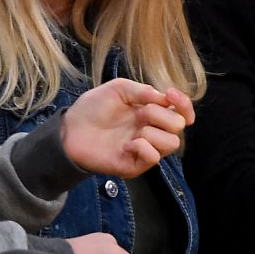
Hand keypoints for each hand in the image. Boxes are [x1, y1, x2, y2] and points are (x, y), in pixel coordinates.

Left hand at [62, 79, 192, 178]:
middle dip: (162, 115)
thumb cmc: (92, 108)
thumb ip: (143, 90)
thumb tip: (165, 99)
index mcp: (151, 112)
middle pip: (179, 126)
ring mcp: (145, 149)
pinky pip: (153, 158)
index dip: (184, 103)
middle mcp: (152, 130)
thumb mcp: (118, 88)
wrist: (70, 129)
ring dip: (154, 132)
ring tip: (134, 131)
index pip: (181, 111)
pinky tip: (126, 145)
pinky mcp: (135, 165)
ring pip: (172, 143)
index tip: (170, 94)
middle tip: (141, 112)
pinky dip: (142, 147)